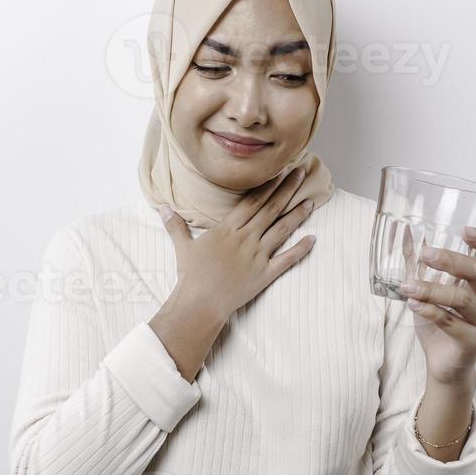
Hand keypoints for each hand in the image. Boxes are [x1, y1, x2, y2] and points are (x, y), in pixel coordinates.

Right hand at [157, 167, 316, 321]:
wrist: (200, 303)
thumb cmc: (191, 276)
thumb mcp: (182, 247)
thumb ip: (176, 225)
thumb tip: (162, 208)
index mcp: (227, 229)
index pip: (252, 201)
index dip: (268, 185)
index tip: (280, 171)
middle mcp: (245, 238)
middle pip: (270, 209)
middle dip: (287, 190)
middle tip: (302, 174)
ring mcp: (257, 256)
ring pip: (282, 229)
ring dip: (297, 214)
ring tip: (311, 200)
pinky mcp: (265, 274)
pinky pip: (287, 260)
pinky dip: (301, 249)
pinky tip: (313, 239)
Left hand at [396, 226, 475, 388]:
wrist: (443, 363)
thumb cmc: (440, 322)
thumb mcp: (429, 288)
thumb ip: (419, 263)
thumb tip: (405, 234)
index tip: (465, 231)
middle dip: (451, 260)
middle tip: (425, 254)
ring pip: (463, 298)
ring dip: (432, 289)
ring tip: (407, 286)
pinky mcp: (474, 340)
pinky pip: (451, 322)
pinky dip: (430, 311)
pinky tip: (413, 304)